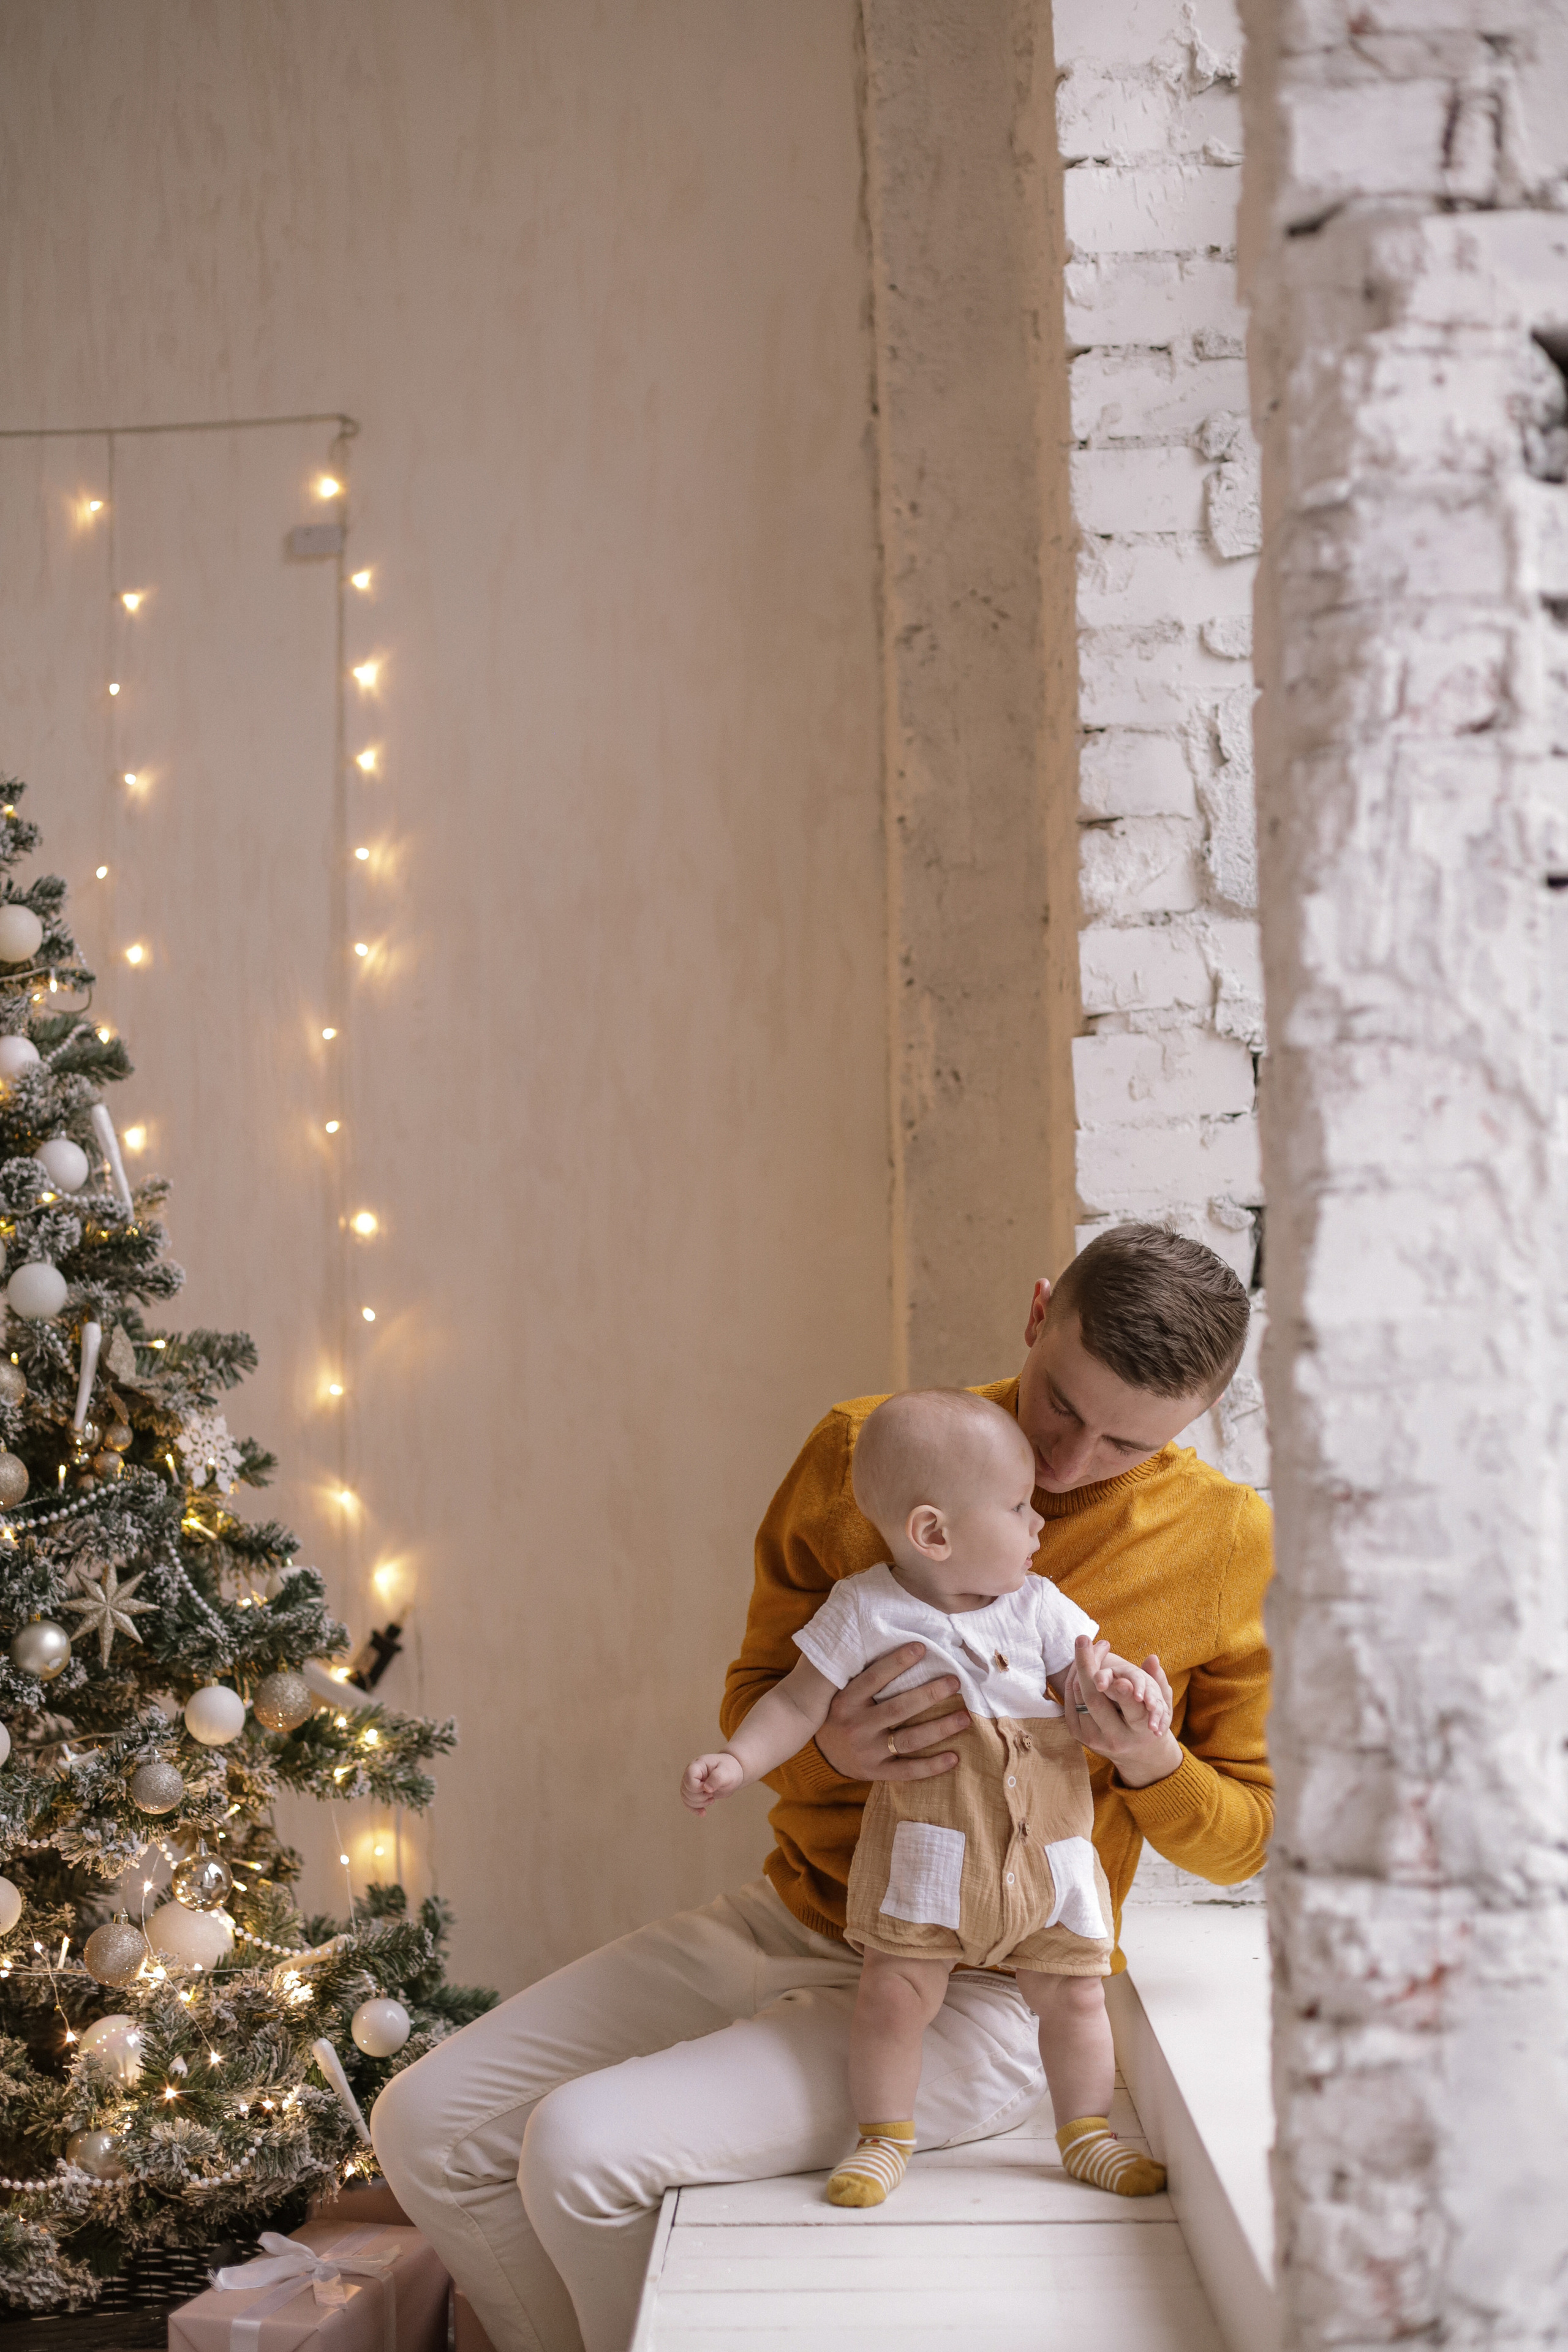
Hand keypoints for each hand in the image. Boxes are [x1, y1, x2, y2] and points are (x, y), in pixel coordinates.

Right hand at [681, 1752, 743, 1812]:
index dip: (698, 1788)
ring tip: (712, 1799)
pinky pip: (687, 1803)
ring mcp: (690, 1782)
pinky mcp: (693, 1792)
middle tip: (713, 1793)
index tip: (711, 1789)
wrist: (732, 1774)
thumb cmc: (730, 1769)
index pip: (689, 1778)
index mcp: (697, 1765)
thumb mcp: (727, 1772)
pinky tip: (703, 1813)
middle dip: (701, 1797)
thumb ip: (717, 1778)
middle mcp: (691, 1773)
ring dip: (700, 1803)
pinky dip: (695, 1810)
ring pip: (686, 1798)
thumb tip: (706, 1789)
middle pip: (686, 1790)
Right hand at [813, 1643, 969, 1782]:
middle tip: (955, 1681)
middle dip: (930, 1694)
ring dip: (939, 1728)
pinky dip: (932, 1767)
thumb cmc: (840, 1713)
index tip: (922, 1647)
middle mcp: (857, 1726)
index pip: (874, 1678)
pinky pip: (908, 1771)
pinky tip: (954, 1758)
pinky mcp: (877, 1772)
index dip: (897, 1662)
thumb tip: (886, 1638)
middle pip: (899, 1709)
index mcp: (846, 1701)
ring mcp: (868, 1751)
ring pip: (909, 1740)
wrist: (822, 1755)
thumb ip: (860, 1672)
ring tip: (965, 1717)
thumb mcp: (840, 1690)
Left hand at [1062, 1638, 1180, 1788]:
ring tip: (1084, 1647)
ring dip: (1078, 1669)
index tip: (1118, 1673)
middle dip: (1087, 1667)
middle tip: (1083, 1639)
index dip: (1122, 1690)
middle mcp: (1116, 1738)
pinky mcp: (1078, 1737)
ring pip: (1079, 1699)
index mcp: (1141, 1731)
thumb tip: (1152, 1658)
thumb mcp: (1163, 1707)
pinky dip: (1072, 1681)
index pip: (1131, 1708)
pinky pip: (1070, 1703)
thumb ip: (1158, 1682)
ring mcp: (1094, 1739)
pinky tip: (1077, 1666)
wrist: (1137, 1757)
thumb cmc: (1151, 1723)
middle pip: (1095, 1701)